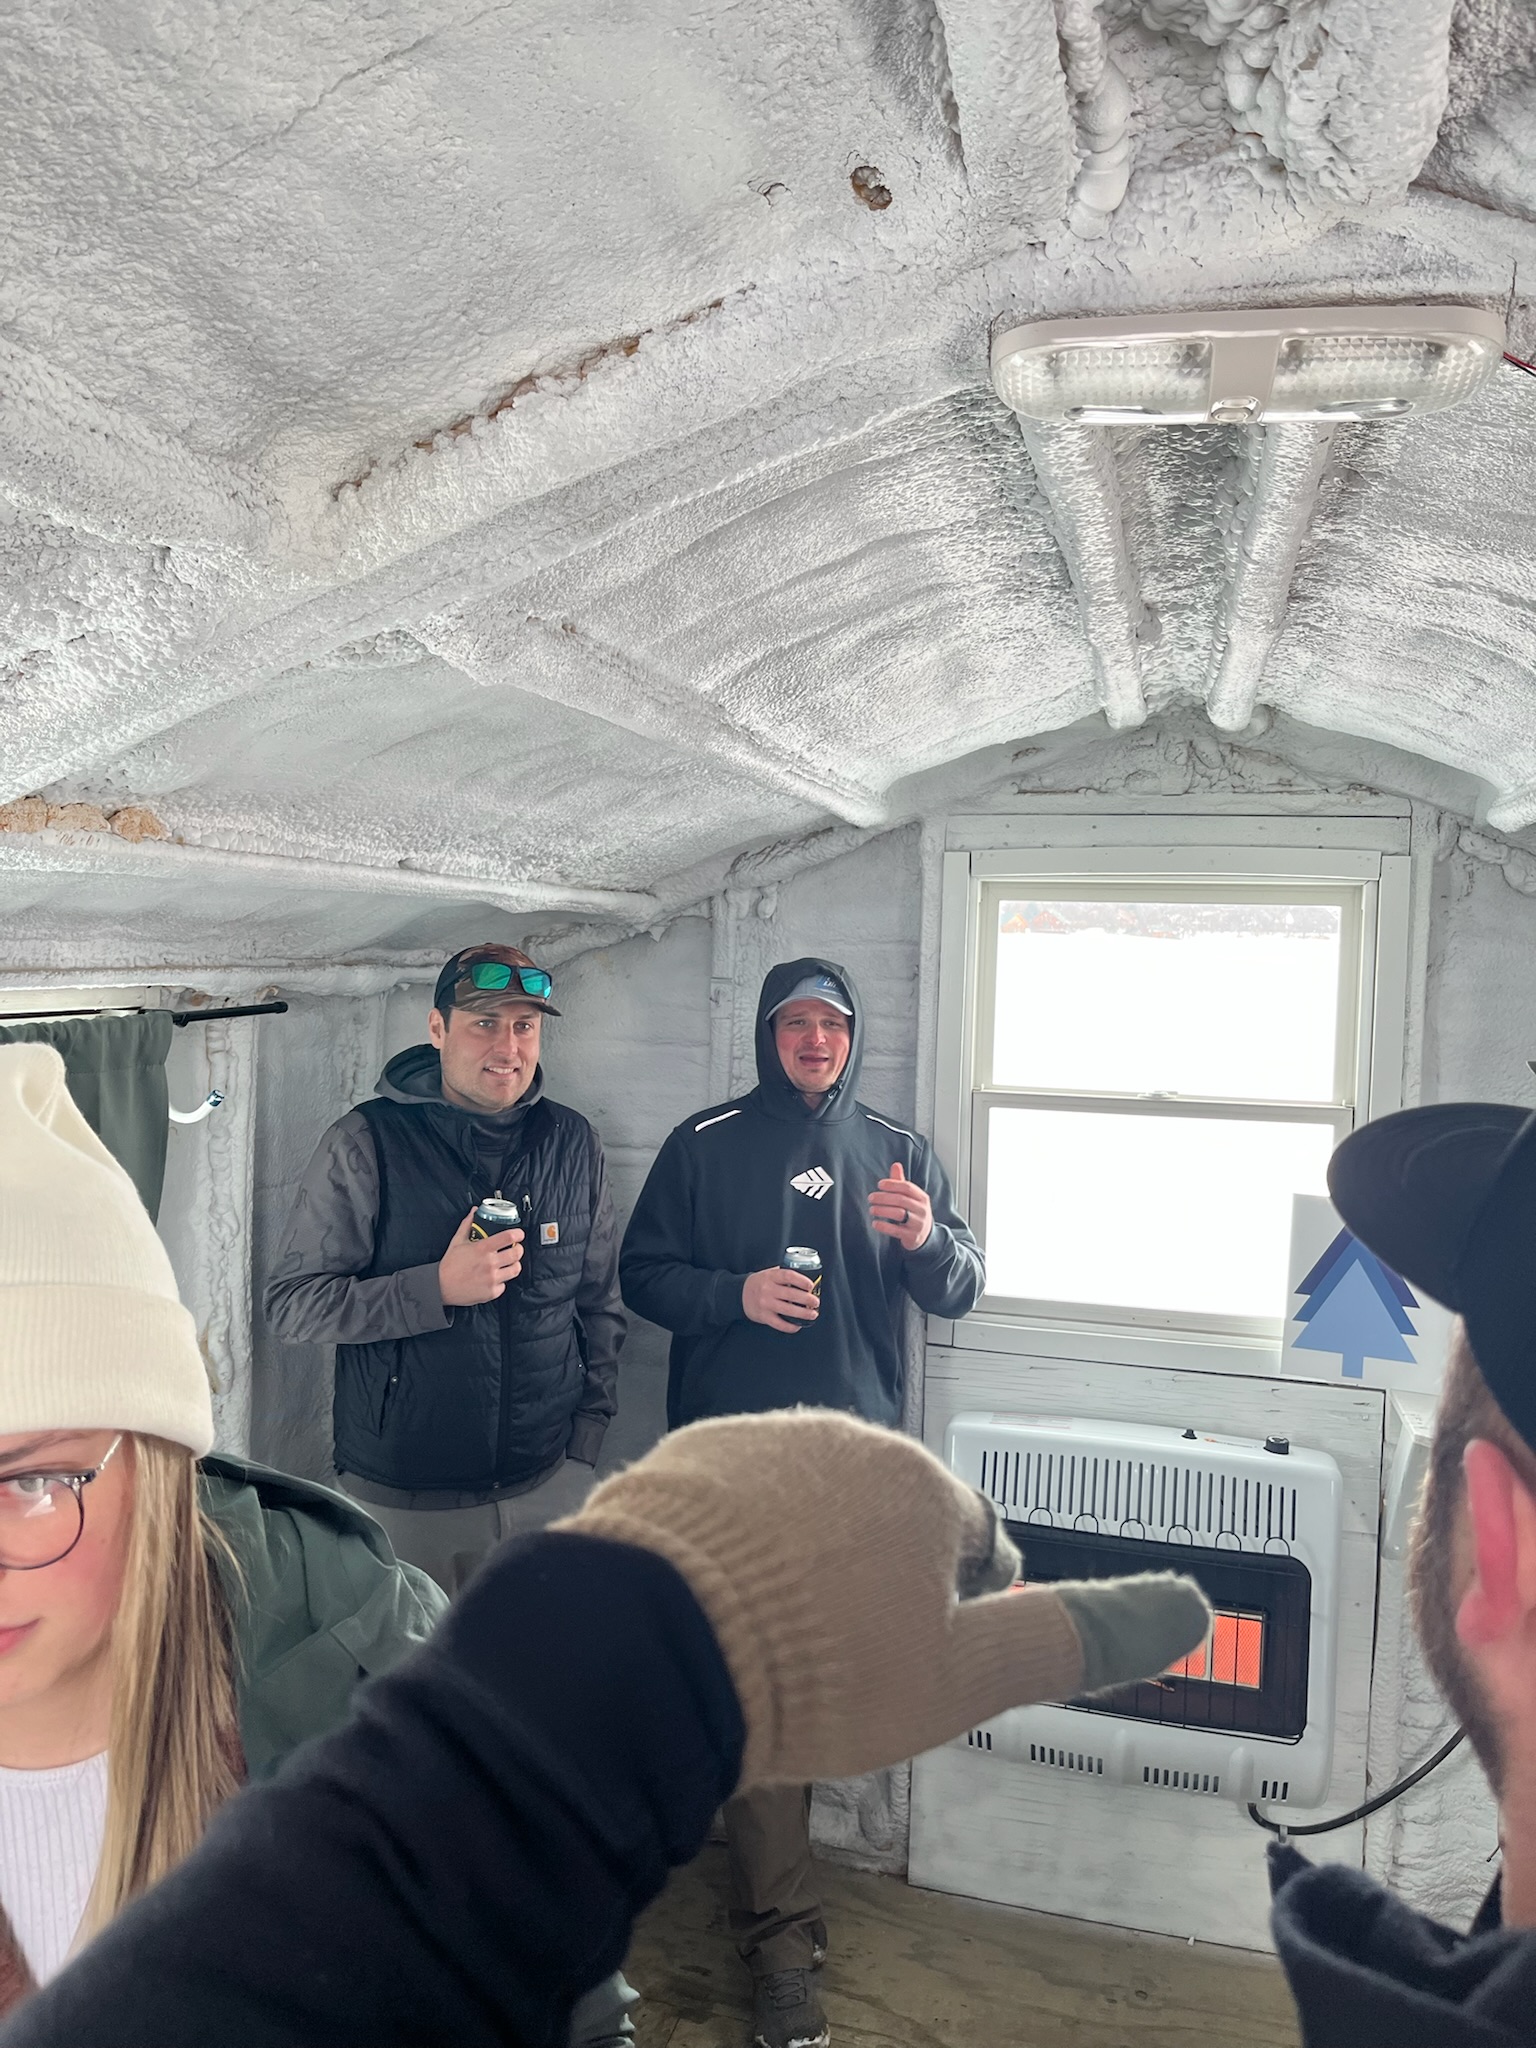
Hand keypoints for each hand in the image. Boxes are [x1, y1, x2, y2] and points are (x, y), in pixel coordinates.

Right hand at [438, 1208, 523, 1305]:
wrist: (441, 1286)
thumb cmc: (449, 1266)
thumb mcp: (457, 1241)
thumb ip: (468, 1225)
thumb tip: (474, 1212)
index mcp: (482, 1249)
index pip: (509, 1237)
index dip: (518, 1234)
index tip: (519, 1234)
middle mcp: (489, 1263)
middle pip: (517, 1253)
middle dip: (519, 1249)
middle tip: (516, 1249)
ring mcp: (492, 1278)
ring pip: (515, 1269)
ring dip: (514, 1265)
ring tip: (508, 1264)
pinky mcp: (492, 1292)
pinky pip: (504, 1285)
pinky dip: (501, 1281)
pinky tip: (495, 1278)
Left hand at [562, 1410, 1210, 1786]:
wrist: (645, 1649)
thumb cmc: (818, 1668)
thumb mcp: (963, 1677)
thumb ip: (1069, 1640)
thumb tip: (1192, 1612)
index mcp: (921, 1485)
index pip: (975, 1542)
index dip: (962, 1611)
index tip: (924, 1662)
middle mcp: (839, 1440)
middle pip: (884, 1518)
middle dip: (877, 1583)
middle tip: (843, 1670)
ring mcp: (749, 1444)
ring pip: (803, 1510)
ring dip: (801, 1565)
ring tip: (773, 1650)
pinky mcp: (674, 1465)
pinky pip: (724, 1511)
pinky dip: (728, 1556)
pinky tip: (712, 1619)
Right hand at [742, 1266, 819, 1333]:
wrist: (739, 1294)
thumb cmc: (759, 1283)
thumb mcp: (769, 1273)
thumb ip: (783, 1274)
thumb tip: (806, 1275)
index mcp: (770, 1277)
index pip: (788, 1276)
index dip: (801, 1280)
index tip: (811, 1285)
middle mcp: (767, 1290)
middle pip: (791, 1294)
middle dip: (807, 1299)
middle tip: (816, 1302)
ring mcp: (765, 1304)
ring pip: (788, 1310)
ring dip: (803, 1313)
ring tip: (813, 1314)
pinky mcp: (764, 1316)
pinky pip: (779, 1324)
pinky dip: (791, 1326)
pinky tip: (798, 1325)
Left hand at [868, 1161, 931, 1250]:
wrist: (925, 1235)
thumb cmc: (913, 1212)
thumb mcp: (910, 1198)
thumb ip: (901, 1182)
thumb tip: (895, 1164)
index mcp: (922, 1197)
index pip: (907, 1187)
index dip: (892, 1184)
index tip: (879, 1184)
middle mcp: (922, 1210)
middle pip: (901, 1200)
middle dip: (883, 1198)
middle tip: (870, 1198)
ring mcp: (918, 1224)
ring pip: (899, 1214)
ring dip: (882, 1210)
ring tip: (871, 1209)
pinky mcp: (912, 1236)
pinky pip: (896, 1231)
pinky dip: (884, 1226)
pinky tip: (875, 1223)